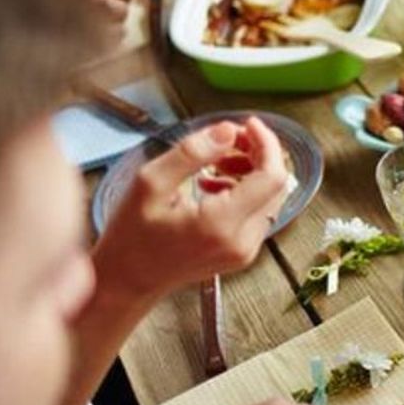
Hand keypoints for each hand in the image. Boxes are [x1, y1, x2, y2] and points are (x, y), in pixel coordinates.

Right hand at [91, 118, 288, 299]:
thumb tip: (228, 131)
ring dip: (252, 169)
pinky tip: (214, 183)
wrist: (127, 280)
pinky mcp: (243, 252)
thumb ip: (192, 153)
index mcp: (221, 224)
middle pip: (276, 184)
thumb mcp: (150, 183)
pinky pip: (259, 211)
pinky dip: (245, 189)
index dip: (266, 144)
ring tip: (217, 160)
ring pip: (270, 196)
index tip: (249, 124)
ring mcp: (246, 250)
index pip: (272, 177)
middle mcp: (242, 242)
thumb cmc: (131, 236)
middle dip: (258, 153)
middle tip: (228, 139)